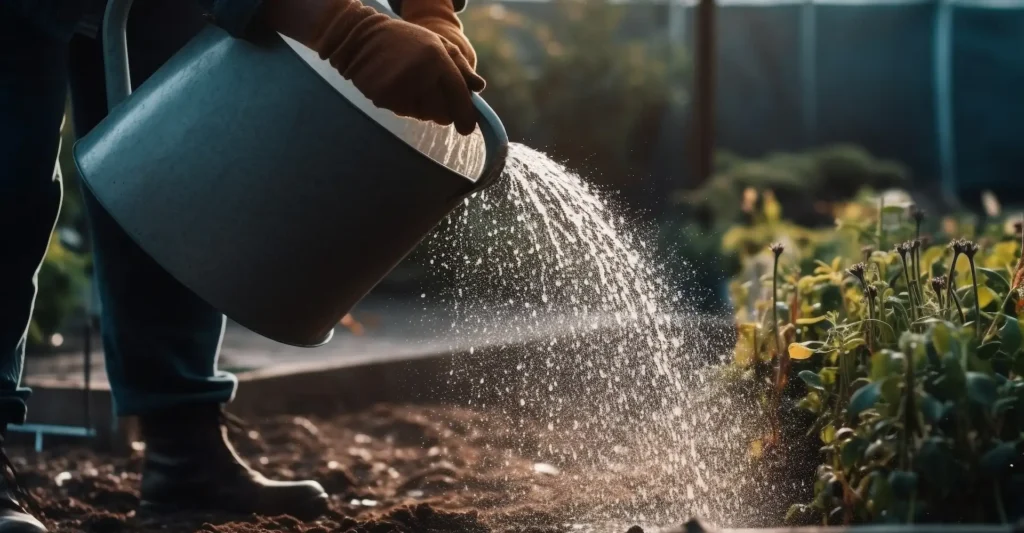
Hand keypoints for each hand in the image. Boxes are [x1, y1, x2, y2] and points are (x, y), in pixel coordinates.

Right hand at [265, 0, 483, 133]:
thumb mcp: (437, 44)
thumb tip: (479, 88)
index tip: (468, 129)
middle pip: (442, 115)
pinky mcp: (384, 98)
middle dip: (443, 112)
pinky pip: (404, 113)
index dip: (466, 117)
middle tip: (433, 98)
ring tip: (412, 84)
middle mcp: (421, 74)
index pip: (458, 95)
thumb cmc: (405, 41)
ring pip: (423, 116)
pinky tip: (397, 87)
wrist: (361, 38)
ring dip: (423, 107)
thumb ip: (460, 66)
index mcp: (437, 58)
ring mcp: (401, 87)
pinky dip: (404, 105)